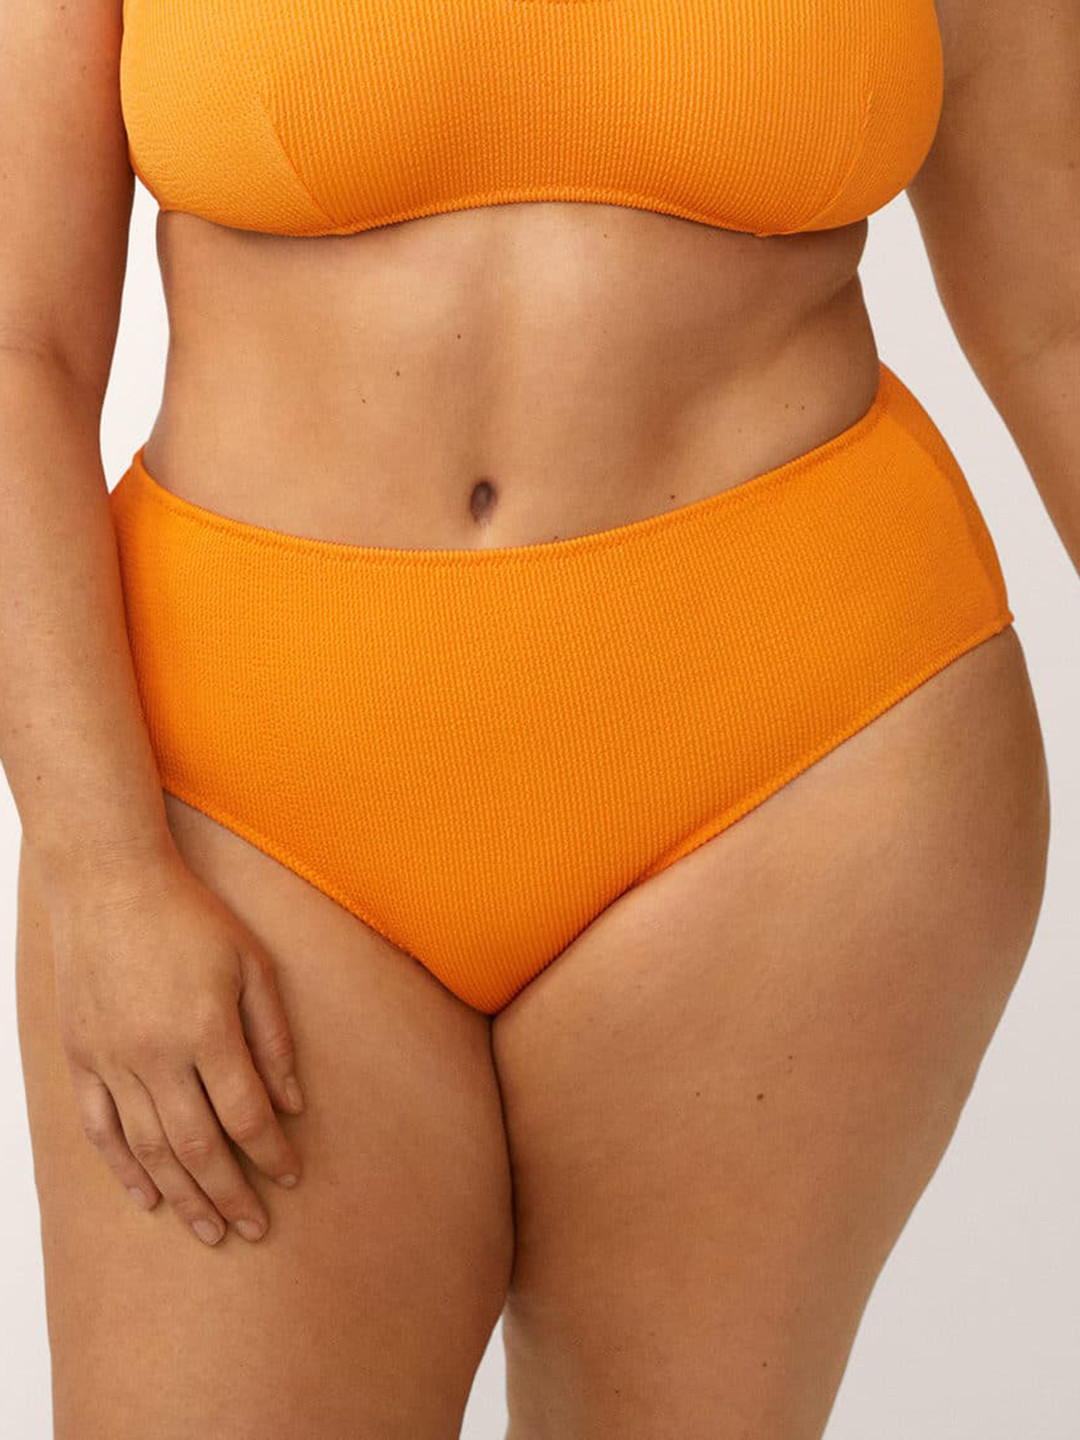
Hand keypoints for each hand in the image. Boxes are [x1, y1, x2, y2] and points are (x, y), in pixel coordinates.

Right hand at [45, 843, 304, 1246]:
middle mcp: (156, 1053)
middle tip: (255, 1230)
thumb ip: (274, 1036)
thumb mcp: (252, 963)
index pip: (246, 1114)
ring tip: (210, 1230)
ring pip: (149, 1149)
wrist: (109, 883)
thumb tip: (294, 1104)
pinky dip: (124, 1170)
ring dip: (183, 1196)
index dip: (272, 1154)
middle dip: (231, 1194)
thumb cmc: (191, 917)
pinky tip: (150, 1198)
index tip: (291, 1177)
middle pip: (198, 1146)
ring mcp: (112, 1059)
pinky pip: (101, 1130)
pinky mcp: (81, 1058)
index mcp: (207, 1028)